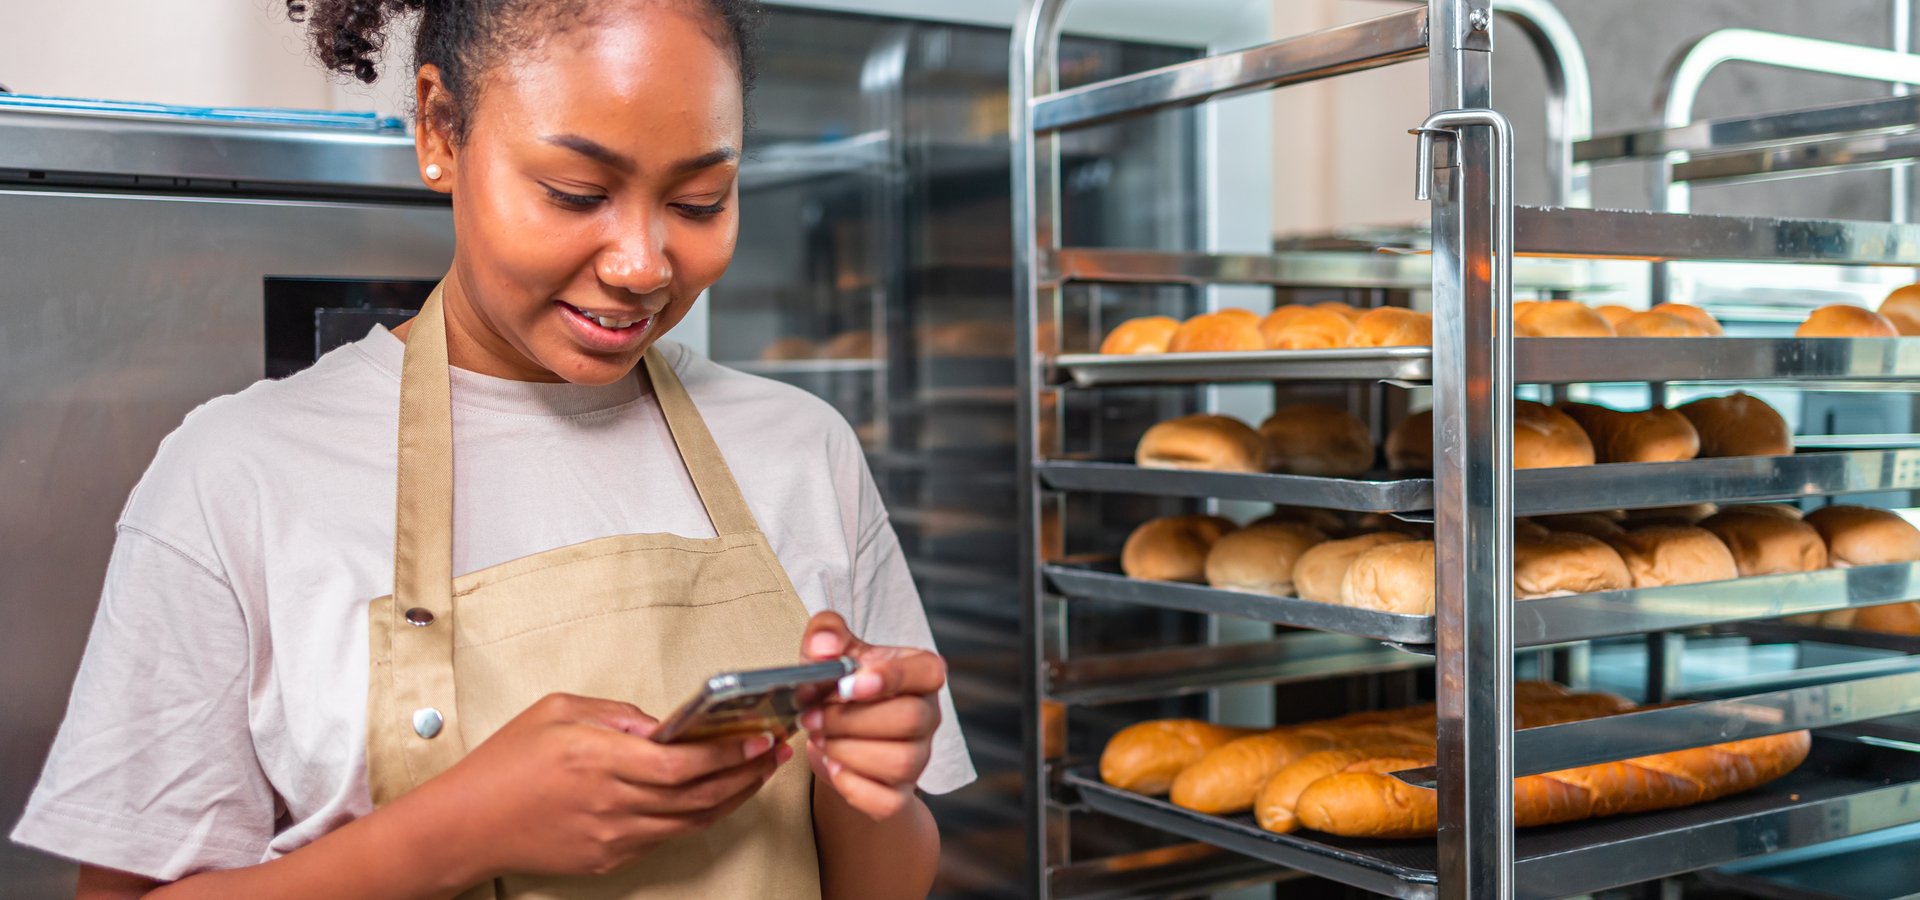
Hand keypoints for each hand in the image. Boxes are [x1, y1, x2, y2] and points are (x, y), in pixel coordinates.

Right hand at [407, 692, 789, 880]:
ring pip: (691, 820)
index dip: (730, 753)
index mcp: (598, 759)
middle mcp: (611, 801)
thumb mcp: (557, 711)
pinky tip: (717, 797)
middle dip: (746, 772)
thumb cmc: (505, 762)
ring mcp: (612, 836)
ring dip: (732, 797)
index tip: (761, 736)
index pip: (683, 762)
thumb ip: (617, 713)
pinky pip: (667, 837)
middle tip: (775, 751)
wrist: (466, 826)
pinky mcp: (609, 857)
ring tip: (758, 772)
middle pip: (698, 794)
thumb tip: (664, 723)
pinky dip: (699, 816)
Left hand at [797, 612, 945, 820]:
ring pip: (900, 762)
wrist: (836, 736)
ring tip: (819, 738)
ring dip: (848, 751)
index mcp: (920, 673)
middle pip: (910, 720)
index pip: (926, 672)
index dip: (891, 678)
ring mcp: (919, 757)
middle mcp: (928, 715)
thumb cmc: (838, 687)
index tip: (847, 685)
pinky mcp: (901, 793)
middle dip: (851, 720)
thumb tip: (825, 647)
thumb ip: (826, 634)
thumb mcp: (829, 651)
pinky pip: (886, 800)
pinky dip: (852, 786)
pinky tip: (832, 766)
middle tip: (812, 716)